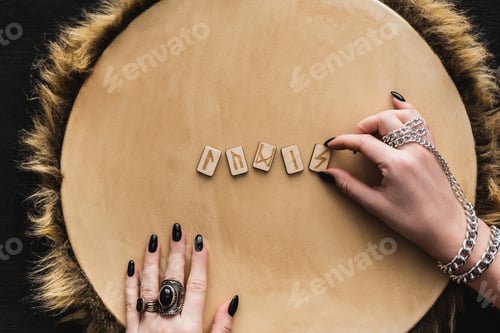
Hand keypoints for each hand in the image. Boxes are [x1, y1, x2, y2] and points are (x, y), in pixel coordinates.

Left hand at [125, 224, 238, 332]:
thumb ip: (221, 327)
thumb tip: (231, 301)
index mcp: (189, 327)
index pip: (196, 287)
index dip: (199, 263)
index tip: (200, 243)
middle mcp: (167, 323)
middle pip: (173, 281)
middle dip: (176, 254)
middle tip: (177, 232)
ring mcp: (147, 326)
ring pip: (149, 287)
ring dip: (152, 262)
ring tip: (154, 241)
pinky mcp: (131, 331)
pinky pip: (130, 303)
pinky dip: (131, 284)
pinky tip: (132, 266)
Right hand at [320, 91, 499, 308]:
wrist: (448, 229)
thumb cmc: (413, 221)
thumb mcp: (376, 206)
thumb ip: (350, 186)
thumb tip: (329, 174)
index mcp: (397, 164)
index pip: (364, 142)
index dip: (343, 141)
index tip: (331, 144)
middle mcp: (413, 150)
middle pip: (384, 120)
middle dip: (365, 125)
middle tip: (355, 140)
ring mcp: (426, 148)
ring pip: (405, 115)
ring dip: (385, 116)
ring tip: (374, 127)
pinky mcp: (433, 150)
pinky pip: (421, 121)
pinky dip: (408, 110)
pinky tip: (398, 103)